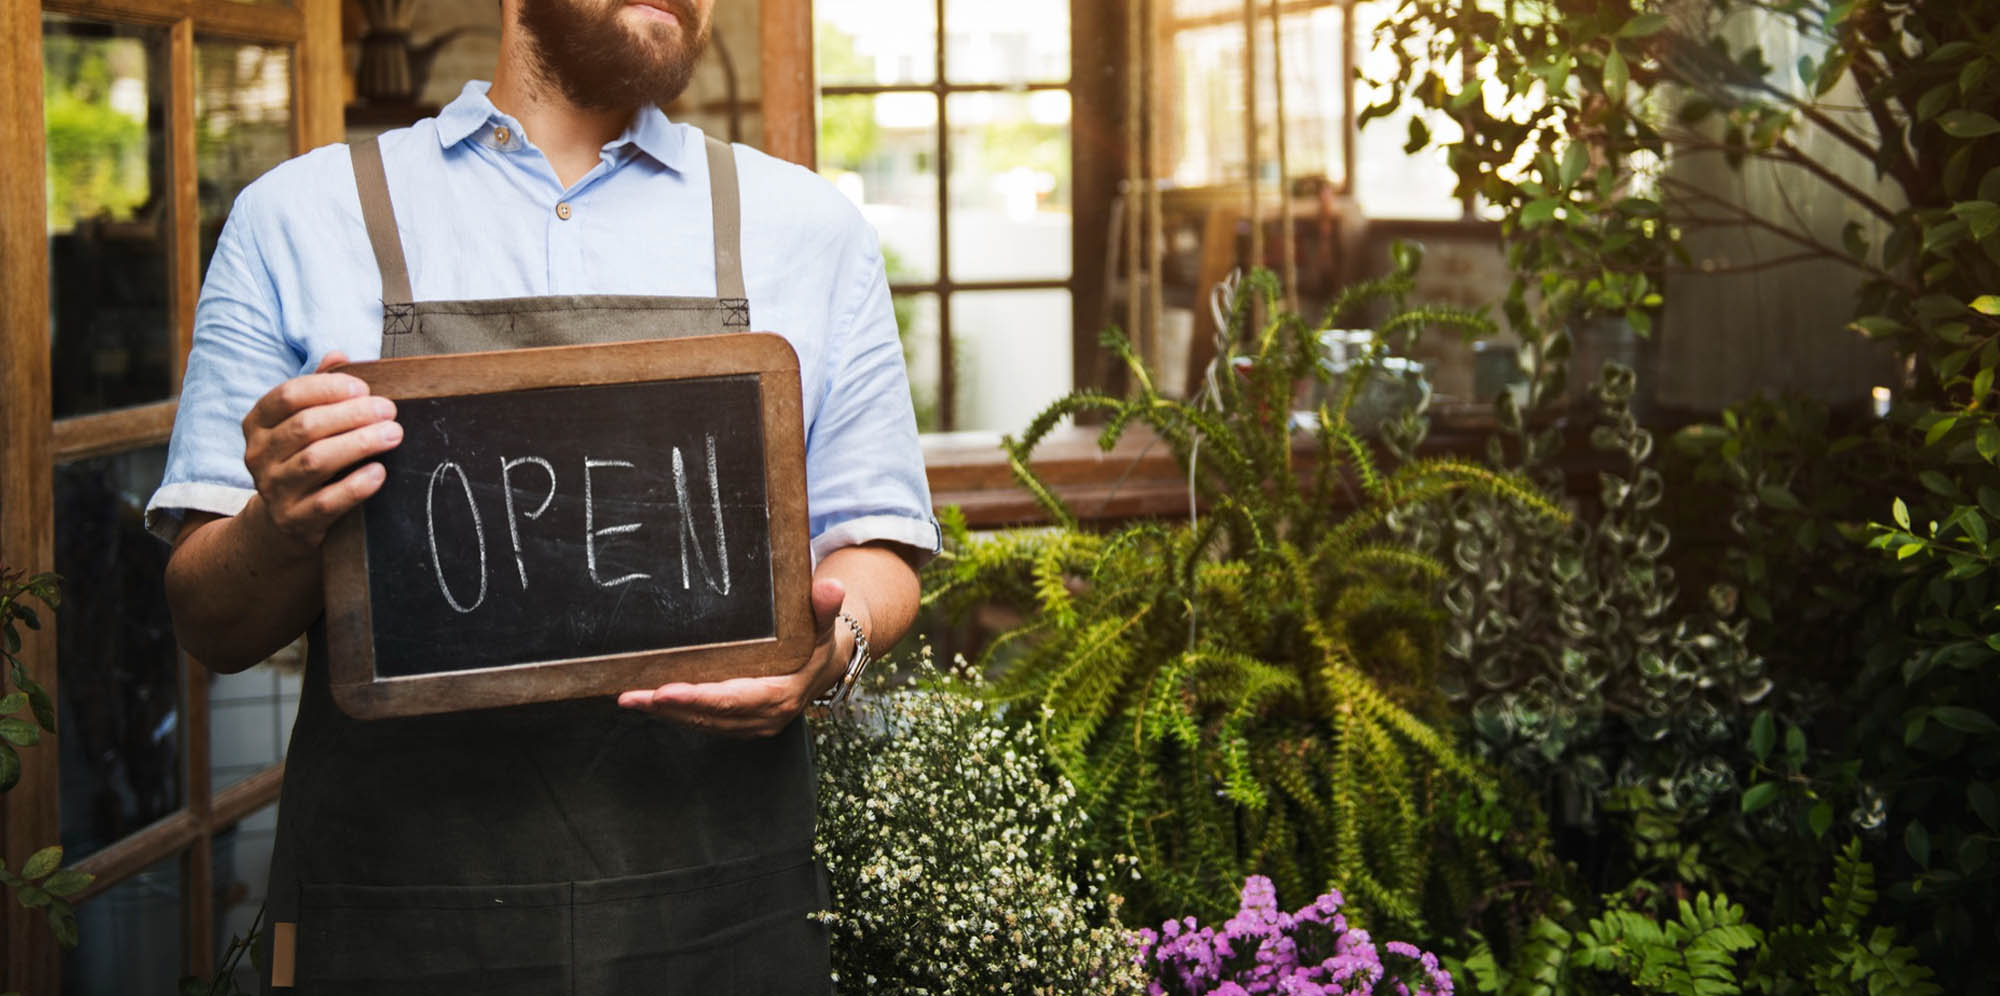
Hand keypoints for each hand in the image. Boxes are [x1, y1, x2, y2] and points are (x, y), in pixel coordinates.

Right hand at [240, 351, 400, 553]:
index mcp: (257, 423)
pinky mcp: (293, 520)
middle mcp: (257, 455)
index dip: (327, 388)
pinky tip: (379, 472)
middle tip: (389, 410)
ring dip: (359, 444)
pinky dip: (355, 485)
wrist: (284, 520)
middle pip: (305, 427)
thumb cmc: (302, 458)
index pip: (287, 396)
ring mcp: (273, 489)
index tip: (363, 388)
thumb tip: (338, 355)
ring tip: (393, 434)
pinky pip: (326, 502)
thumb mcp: (302, 422)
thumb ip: (319, 389)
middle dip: (352, 415)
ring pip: (315, 461)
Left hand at [616, 576, 854, 737]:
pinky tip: (652, 702)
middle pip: (710, 715)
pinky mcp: (740, 724)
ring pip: (703, 722)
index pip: (733, 700)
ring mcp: (752, 725)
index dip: (698, 697)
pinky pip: (705, 721)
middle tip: (632, 695)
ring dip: (666, 713)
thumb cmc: (820, 641)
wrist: (828, 666)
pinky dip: (678, 713)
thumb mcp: (825, 623)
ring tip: (631, 697)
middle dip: (668, 707)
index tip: (665, 691)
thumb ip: (825, 606)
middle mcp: (765, 717)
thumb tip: (831, 587)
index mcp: (782, 695)